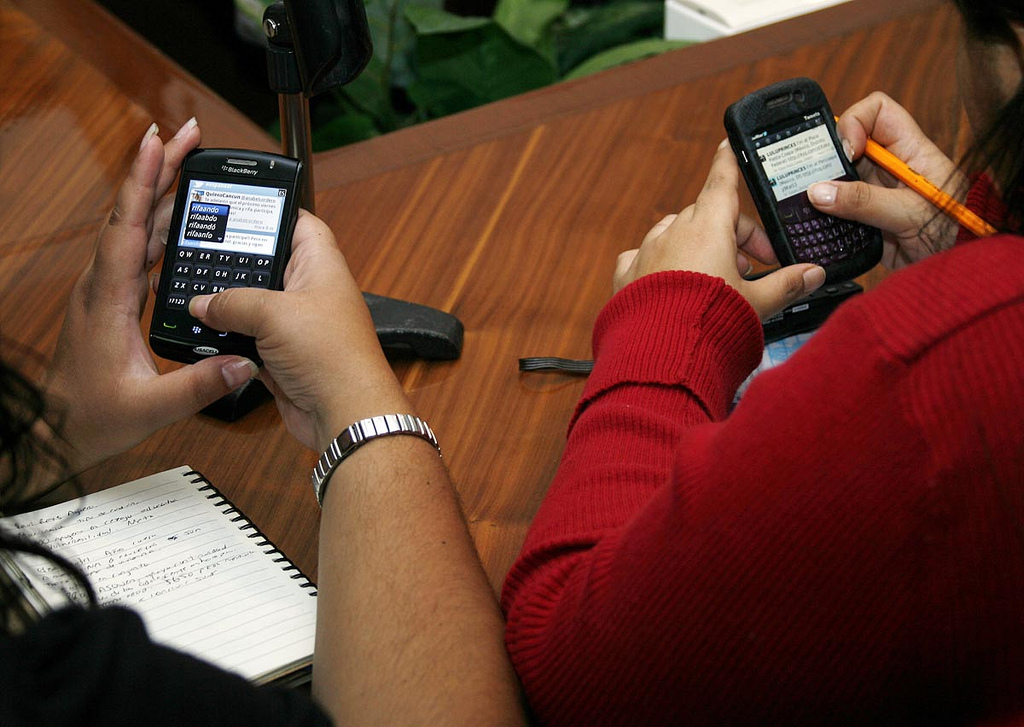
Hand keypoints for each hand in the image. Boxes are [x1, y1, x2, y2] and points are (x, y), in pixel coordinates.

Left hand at [44, 120, 258, 474]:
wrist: (57, 428)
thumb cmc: (91, 416)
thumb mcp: (148, 408)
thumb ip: (197, 386)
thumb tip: (242, 363)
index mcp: (108, 298)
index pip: (127, 226)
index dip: (143, 180)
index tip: (158, 141)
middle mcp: (104, 283)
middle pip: (135, 212)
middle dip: (161, 168)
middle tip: (192, 135)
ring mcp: (106, 288)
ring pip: (136, 226)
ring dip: (162, 190)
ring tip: (192, 162)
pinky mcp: (114, 297)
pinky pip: (139, 247)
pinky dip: (160, 222)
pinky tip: (182, 218)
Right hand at [188, 212, 410, 452]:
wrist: (344, 414)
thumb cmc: (330, 355)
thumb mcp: (273, 314)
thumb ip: (232, 301)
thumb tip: (202, 303)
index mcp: (320, 265)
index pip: (298, 221)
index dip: (271, 210)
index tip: (237, 205)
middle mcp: (309, 291)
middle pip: (267, 263)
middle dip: (235, 262)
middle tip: (197, 250)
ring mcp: (296, 325)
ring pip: (253, 305)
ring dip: (226, 306)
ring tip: (190, 292)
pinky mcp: (282, 355)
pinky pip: (248, 339)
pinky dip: (228, 339)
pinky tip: (201, 334)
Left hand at [614, 141, 825, 319]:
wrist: (661, 355)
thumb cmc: (710, 324)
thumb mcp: (757, 303)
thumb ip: (786, 284)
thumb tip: (814, 274)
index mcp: (708, 227)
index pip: (722, 181)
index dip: (729, 162)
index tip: (728, 145)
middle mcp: (673, 232)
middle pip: (708, 215)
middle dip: (733, 233)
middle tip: (754, 264)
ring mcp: (647, 251)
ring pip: (675, 232)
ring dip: (698, 245)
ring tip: (717, 276)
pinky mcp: (627, 274)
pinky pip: (644, 256)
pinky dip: (660, 261)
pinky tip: (669, 280)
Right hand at [807, 92, 963, 268]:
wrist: (956, 268)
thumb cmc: (953, 233)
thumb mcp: (910, 213)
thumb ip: (865, 201)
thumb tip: (819, 192)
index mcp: (908, 151)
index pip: (877, 112)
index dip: (856, 121)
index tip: (847, 151)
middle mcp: (886, 168)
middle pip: (846, 144)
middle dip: (827, 157)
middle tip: (814, 179)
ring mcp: (872, 193)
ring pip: (835, 178)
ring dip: (821, 189)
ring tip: (809, 203)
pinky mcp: (862, 220)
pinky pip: (833, 209)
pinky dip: (822, 215)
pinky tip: (818, 223)